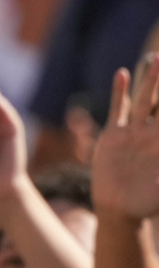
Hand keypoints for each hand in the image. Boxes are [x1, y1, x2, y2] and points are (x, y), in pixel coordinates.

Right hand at [92, 55, 158, 220]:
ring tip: (157, 59)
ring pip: (144, 100)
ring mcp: (133, 132)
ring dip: (151, 80)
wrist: (118, 209)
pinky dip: (119, 92)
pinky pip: (117, 109)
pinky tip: (122, 74)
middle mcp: (153, 133)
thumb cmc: (147, 202)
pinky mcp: (113, 135)